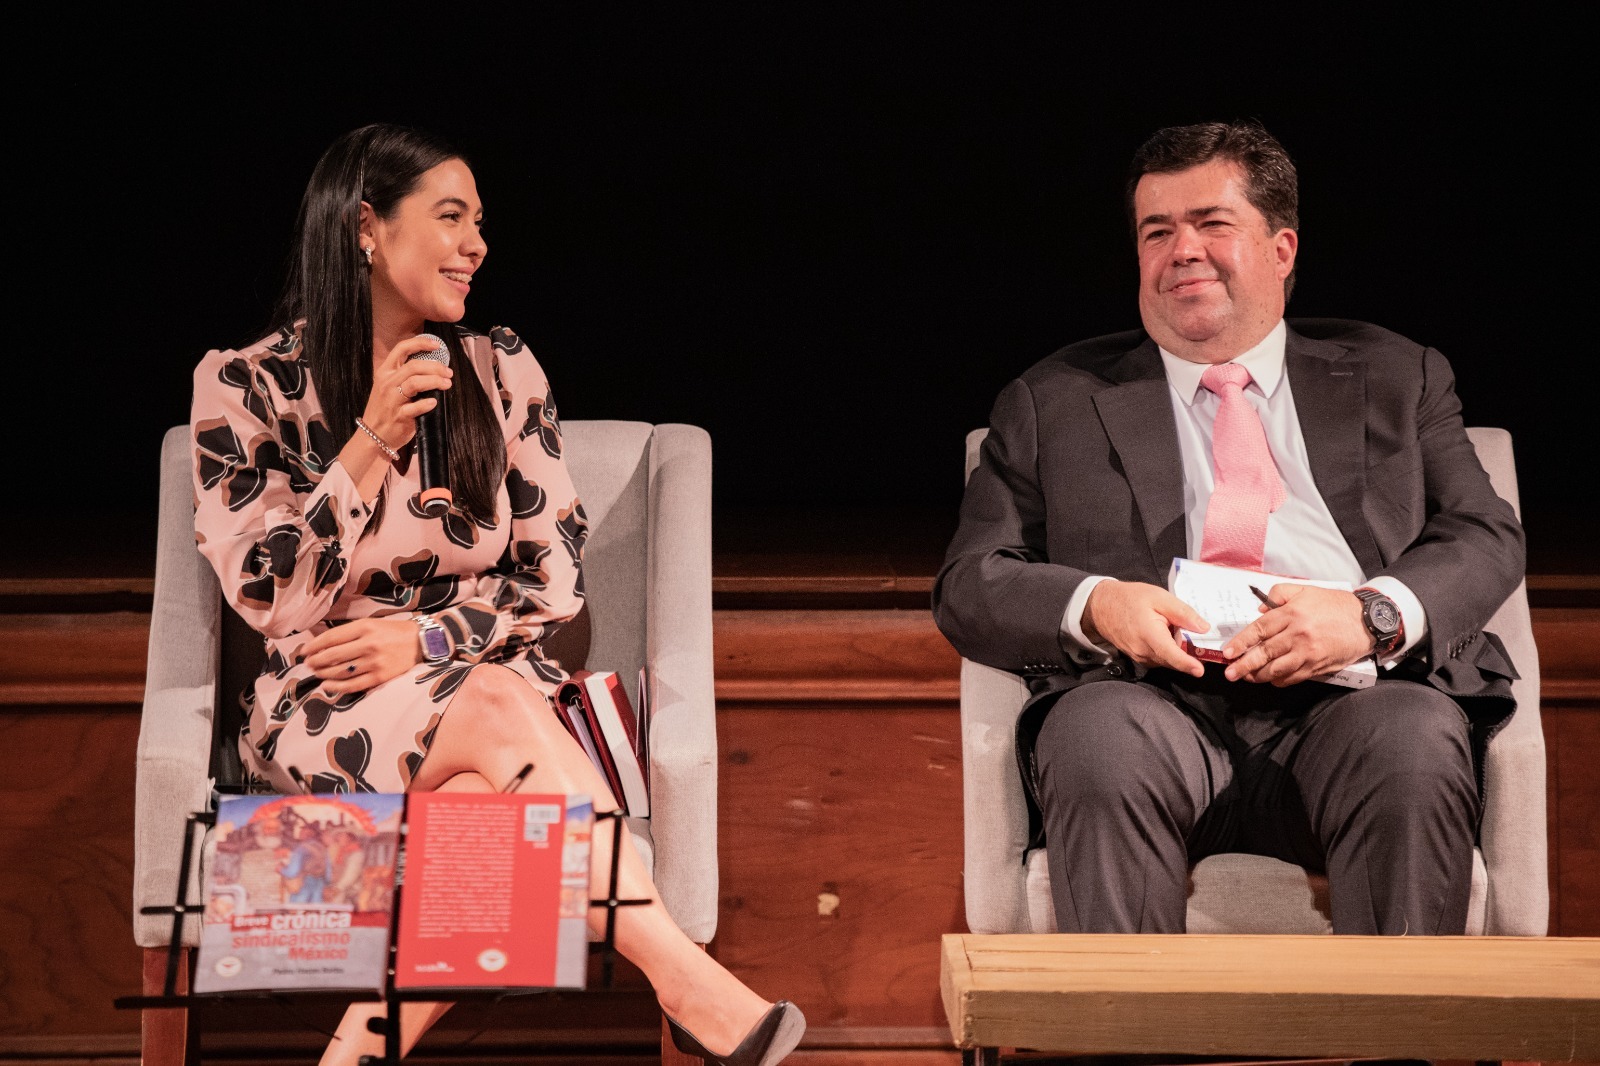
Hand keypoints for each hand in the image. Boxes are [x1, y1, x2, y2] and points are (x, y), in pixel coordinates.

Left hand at [302, 618, 422, 694]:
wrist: (420, 642)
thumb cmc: (392, 631)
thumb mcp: (371, 624)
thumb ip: (349, 633)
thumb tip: (321, 644)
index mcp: (365, 627)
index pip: (331, 638)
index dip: (314, 646)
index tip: (304, 652)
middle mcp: (368, 644)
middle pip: (332, 656)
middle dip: (316, 661)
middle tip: (308, 664)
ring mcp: (374, 662)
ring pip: (340, 671)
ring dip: (323, 674)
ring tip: (317, 674)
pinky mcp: (380, 676)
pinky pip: (353, 685)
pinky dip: (336, 687)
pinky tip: (326, 686)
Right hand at [360, 334, 454, 449]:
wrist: (373, 435)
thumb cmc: (386, 409)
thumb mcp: (388, 386)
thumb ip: (404, 375)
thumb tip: (433, 365)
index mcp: (385, 372)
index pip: (401, 349)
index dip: (420, 343)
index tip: (437, 345)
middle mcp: (387, 383)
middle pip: (413, 366)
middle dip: (435, 367)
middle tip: (448, 373)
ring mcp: (392, 400)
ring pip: (415, 383)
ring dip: (435, 381)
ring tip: (447, 384)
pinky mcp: (399, 416)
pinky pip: (415, 407)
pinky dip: (427, 404)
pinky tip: (435, 402)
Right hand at [1083, 579, 1208, 677]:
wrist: (1102, 607)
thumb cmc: (1130, 599)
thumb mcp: (1160, 597)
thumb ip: (1182, 613)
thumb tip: (1203, 628)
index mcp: (1149, 634)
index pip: (1170, 654)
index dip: (1186, 664)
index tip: (1199, 671)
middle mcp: (1143, 651)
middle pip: (1173, 659)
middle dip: (1186, 651)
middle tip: (1184, 631)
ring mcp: (1140, 657)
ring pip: (1167, 660)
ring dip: (1175, 649)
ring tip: (1168, 627)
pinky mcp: (1139, 659)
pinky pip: (1159, 659)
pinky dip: (1166, 650)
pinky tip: (1162, 634)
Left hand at [1221, 583, 1371, 685]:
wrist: (1366, 621)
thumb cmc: (1334, 605)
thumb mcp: (1305, 590)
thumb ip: (1279, 594)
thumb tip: (1260, 609)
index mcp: (1292, 614)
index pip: (1259, 630)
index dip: (1241, 643)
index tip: (1228, 652)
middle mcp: (1298, 634)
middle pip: (1264, 653)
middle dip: (1244, 665)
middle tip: (1230, 673)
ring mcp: (1308, 653)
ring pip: (1276, 669)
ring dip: (1258, 675)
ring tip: (1247, 677)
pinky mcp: (1317, 666)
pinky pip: (1293, 677)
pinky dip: (1279, 680)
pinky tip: (1271, 679)